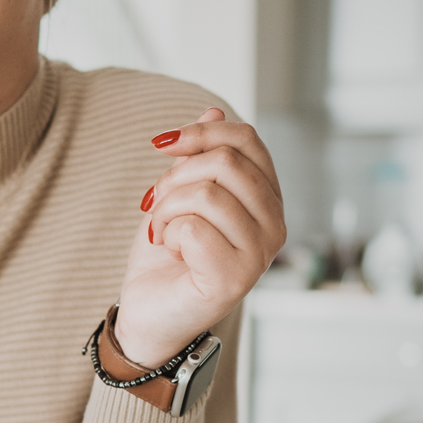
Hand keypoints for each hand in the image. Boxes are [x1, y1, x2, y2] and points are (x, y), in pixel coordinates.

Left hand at [114, 109, 285, 367]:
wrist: (147, 314)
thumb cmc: (166, 257)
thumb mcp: (180, 194)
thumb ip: (201, 157)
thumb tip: (214, 108)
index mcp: (267, 200)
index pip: (247, 140)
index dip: (201, 132)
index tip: (162, 145)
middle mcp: (274, 226)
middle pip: (226, 162)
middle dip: (175, 175)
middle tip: (155, 202)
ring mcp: (259, 255)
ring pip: (208, 193)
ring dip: (166, 208)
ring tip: (159, 230)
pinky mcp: (235, 280)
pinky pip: (195, 227)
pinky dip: (168, 233)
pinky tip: (168, 250)